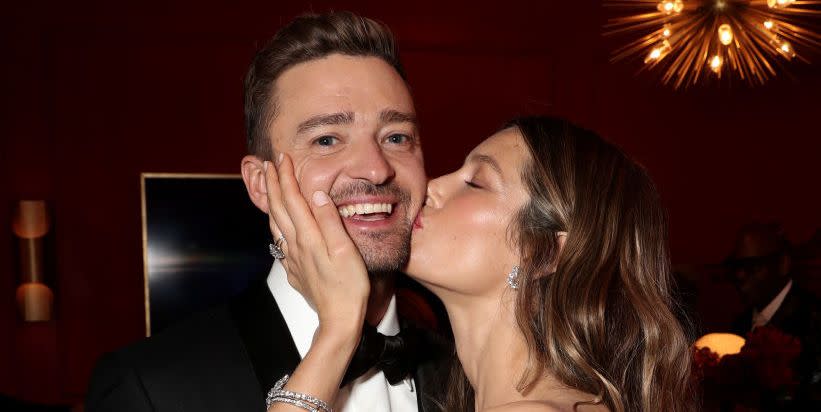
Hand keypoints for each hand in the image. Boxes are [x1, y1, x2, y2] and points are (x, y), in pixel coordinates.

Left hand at [263, 154, 369, 335]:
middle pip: (279, 209)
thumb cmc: (349, 286)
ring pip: (275, 225)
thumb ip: (330, 219)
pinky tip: (279, 227)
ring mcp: (293, 259)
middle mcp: (296, 246)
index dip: (286, 177)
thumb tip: (316, 193)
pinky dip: (276, 226)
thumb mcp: (346, 249)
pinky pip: (280, 243)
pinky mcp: (295, 271)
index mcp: (309, 236)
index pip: (293, 199)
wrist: (339, 320)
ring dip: (271, 203)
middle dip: (273, 184)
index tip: (283, 158)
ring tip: (269, 189)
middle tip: (269, 165)